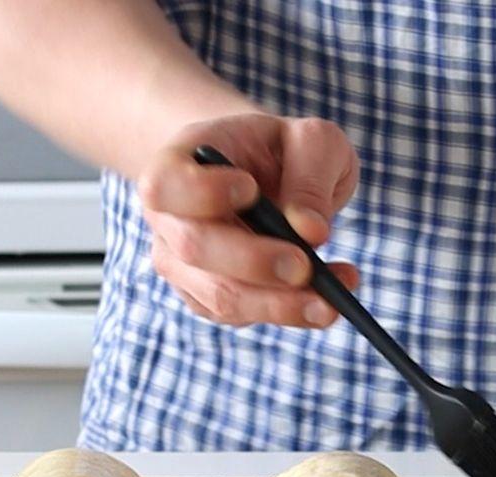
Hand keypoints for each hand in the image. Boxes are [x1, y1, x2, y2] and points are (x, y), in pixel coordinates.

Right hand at [138, 113, 360, 326]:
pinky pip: (241, 316)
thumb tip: (310, 231)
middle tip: (305, 266)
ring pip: (218, 296)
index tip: (250, 189)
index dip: (201, 192)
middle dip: (253, 262)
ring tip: (331, 301)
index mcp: (182, 162)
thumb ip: (311, 176)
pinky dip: (287, 313)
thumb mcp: (312, 141)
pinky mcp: (208, 297)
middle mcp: (170, 218)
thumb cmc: (285, 152)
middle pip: (194, 248)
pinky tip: (326, 302)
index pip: (164, 184)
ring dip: (278, 304)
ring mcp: (183, 263)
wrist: (270, 175)